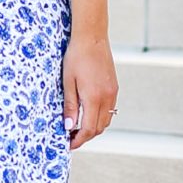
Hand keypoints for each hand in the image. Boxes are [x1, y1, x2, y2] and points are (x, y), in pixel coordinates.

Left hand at [62, 34, 118, 149]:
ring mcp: (113, 92)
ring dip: (93, 128)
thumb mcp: (68, 82)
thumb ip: (70, 106)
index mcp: (94, 98)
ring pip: (106, 120)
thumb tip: (68, 127)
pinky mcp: (114, 87)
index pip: (89, 129)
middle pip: (99, 128)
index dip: (79, 140)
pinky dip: (100, 117)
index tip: (68, 144)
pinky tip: (88, 114)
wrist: (92, 38)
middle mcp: (107, 97)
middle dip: (85, 136)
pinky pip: (110, 109)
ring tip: (77, 127)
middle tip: (70, 138)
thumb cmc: (76, 57)